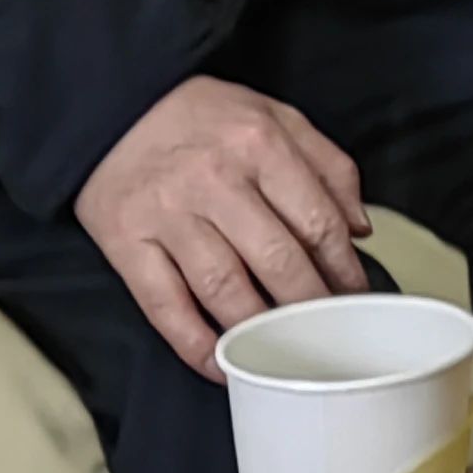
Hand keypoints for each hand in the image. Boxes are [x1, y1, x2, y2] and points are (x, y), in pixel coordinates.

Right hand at [75, 76, 371, 377]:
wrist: (113, 109)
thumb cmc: (203, 117)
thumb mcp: (276, 116)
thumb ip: (327, 165)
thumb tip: (359, 226)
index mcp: (259, 143)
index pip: (316, 220)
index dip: (344, 267)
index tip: (355, 294)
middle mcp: (215, 179)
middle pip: (277, 260)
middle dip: (310, 305)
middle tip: (327, 331)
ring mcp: (168, 215)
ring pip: (224, 289)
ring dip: (260, 329)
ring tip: (284, 349)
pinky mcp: (127, 245)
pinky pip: (166, 307)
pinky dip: (195, 344)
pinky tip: (222, 363)